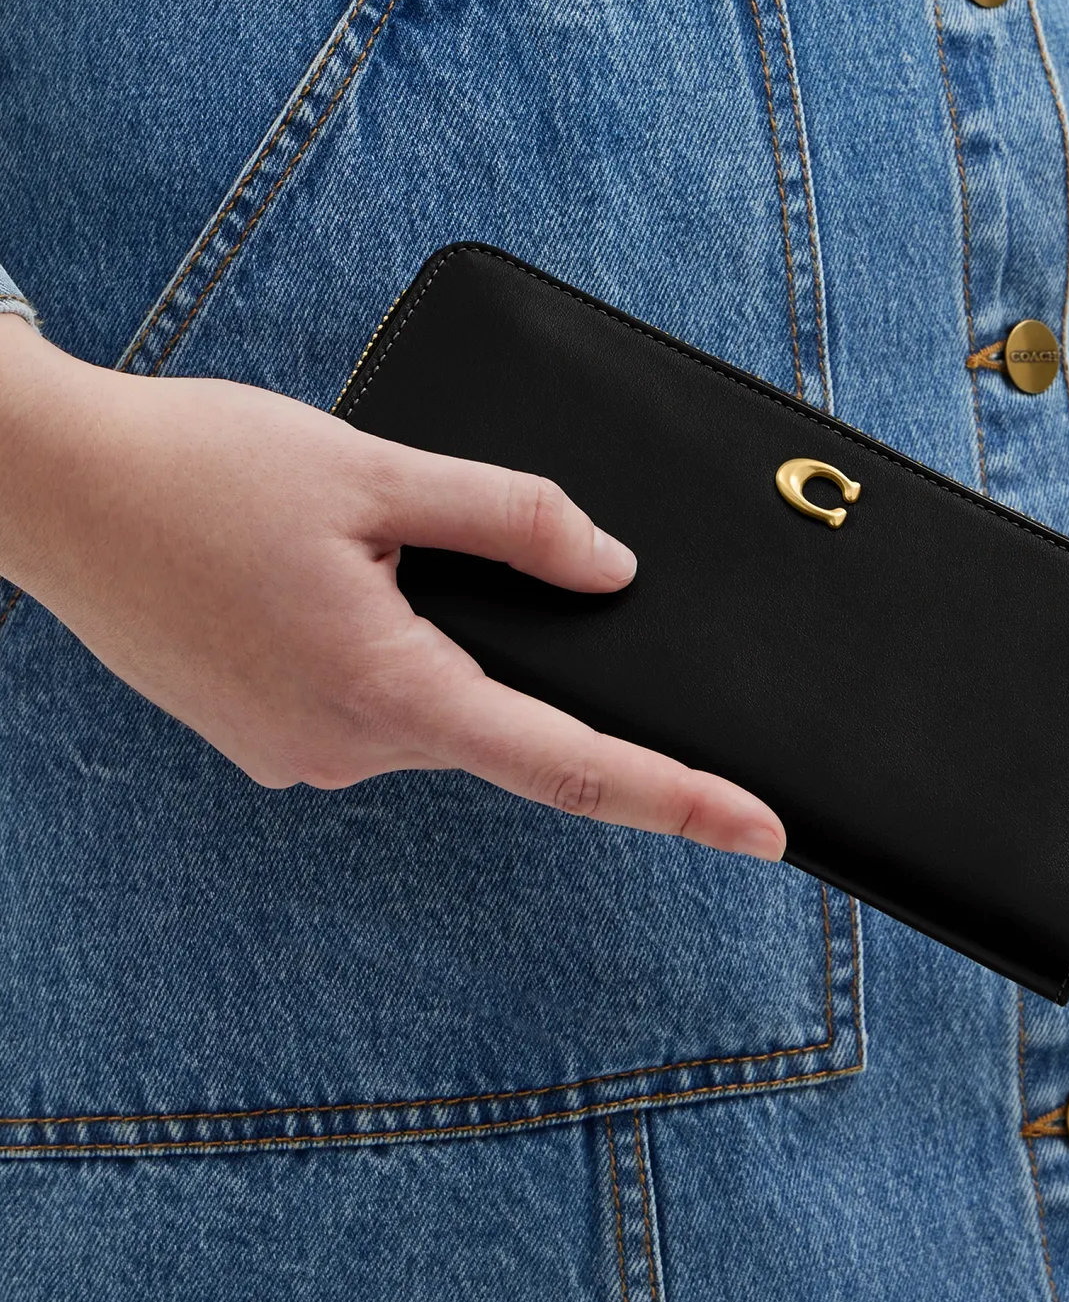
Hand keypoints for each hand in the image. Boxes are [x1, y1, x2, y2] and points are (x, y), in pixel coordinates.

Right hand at [0, 316, 783, 858]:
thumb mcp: (370, 472)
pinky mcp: (264, 736)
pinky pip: (369, 702)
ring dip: (430, 635)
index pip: (567, 762)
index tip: (763, 832)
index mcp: (384, 688)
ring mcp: (296, 753)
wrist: (51, 491)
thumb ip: (507, 519)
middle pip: (493, 717)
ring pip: (427, 702)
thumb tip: (610, 570)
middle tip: (418, 543)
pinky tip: (321, 582)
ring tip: (340, 541)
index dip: (677, 798)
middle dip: (512, 651)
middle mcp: (343, 747)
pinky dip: (384, 649)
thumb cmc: (197, 469)